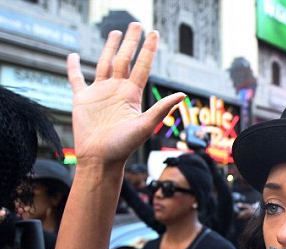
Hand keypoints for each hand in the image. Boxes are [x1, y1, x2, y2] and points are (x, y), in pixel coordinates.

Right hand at [67, 22, 185, 165]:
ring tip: (115, 32)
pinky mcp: (82, 99)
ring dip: (110, 48)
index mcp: (132, 94)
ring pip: (105, 64)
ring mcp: (99, 93)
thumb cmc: (124, 146)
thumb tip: (183, 94)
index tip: (154, 33)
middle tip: (136, 24)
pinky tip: (73, 56)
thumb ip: (161, 109)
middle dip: (131, 42)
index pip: (142, 65)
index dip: (148, 49)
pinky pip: (76, 79)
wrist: (100, 159)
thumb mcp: (145, 126)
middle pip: (125, 59)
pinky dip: (73, 67)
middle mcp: (117, 90)